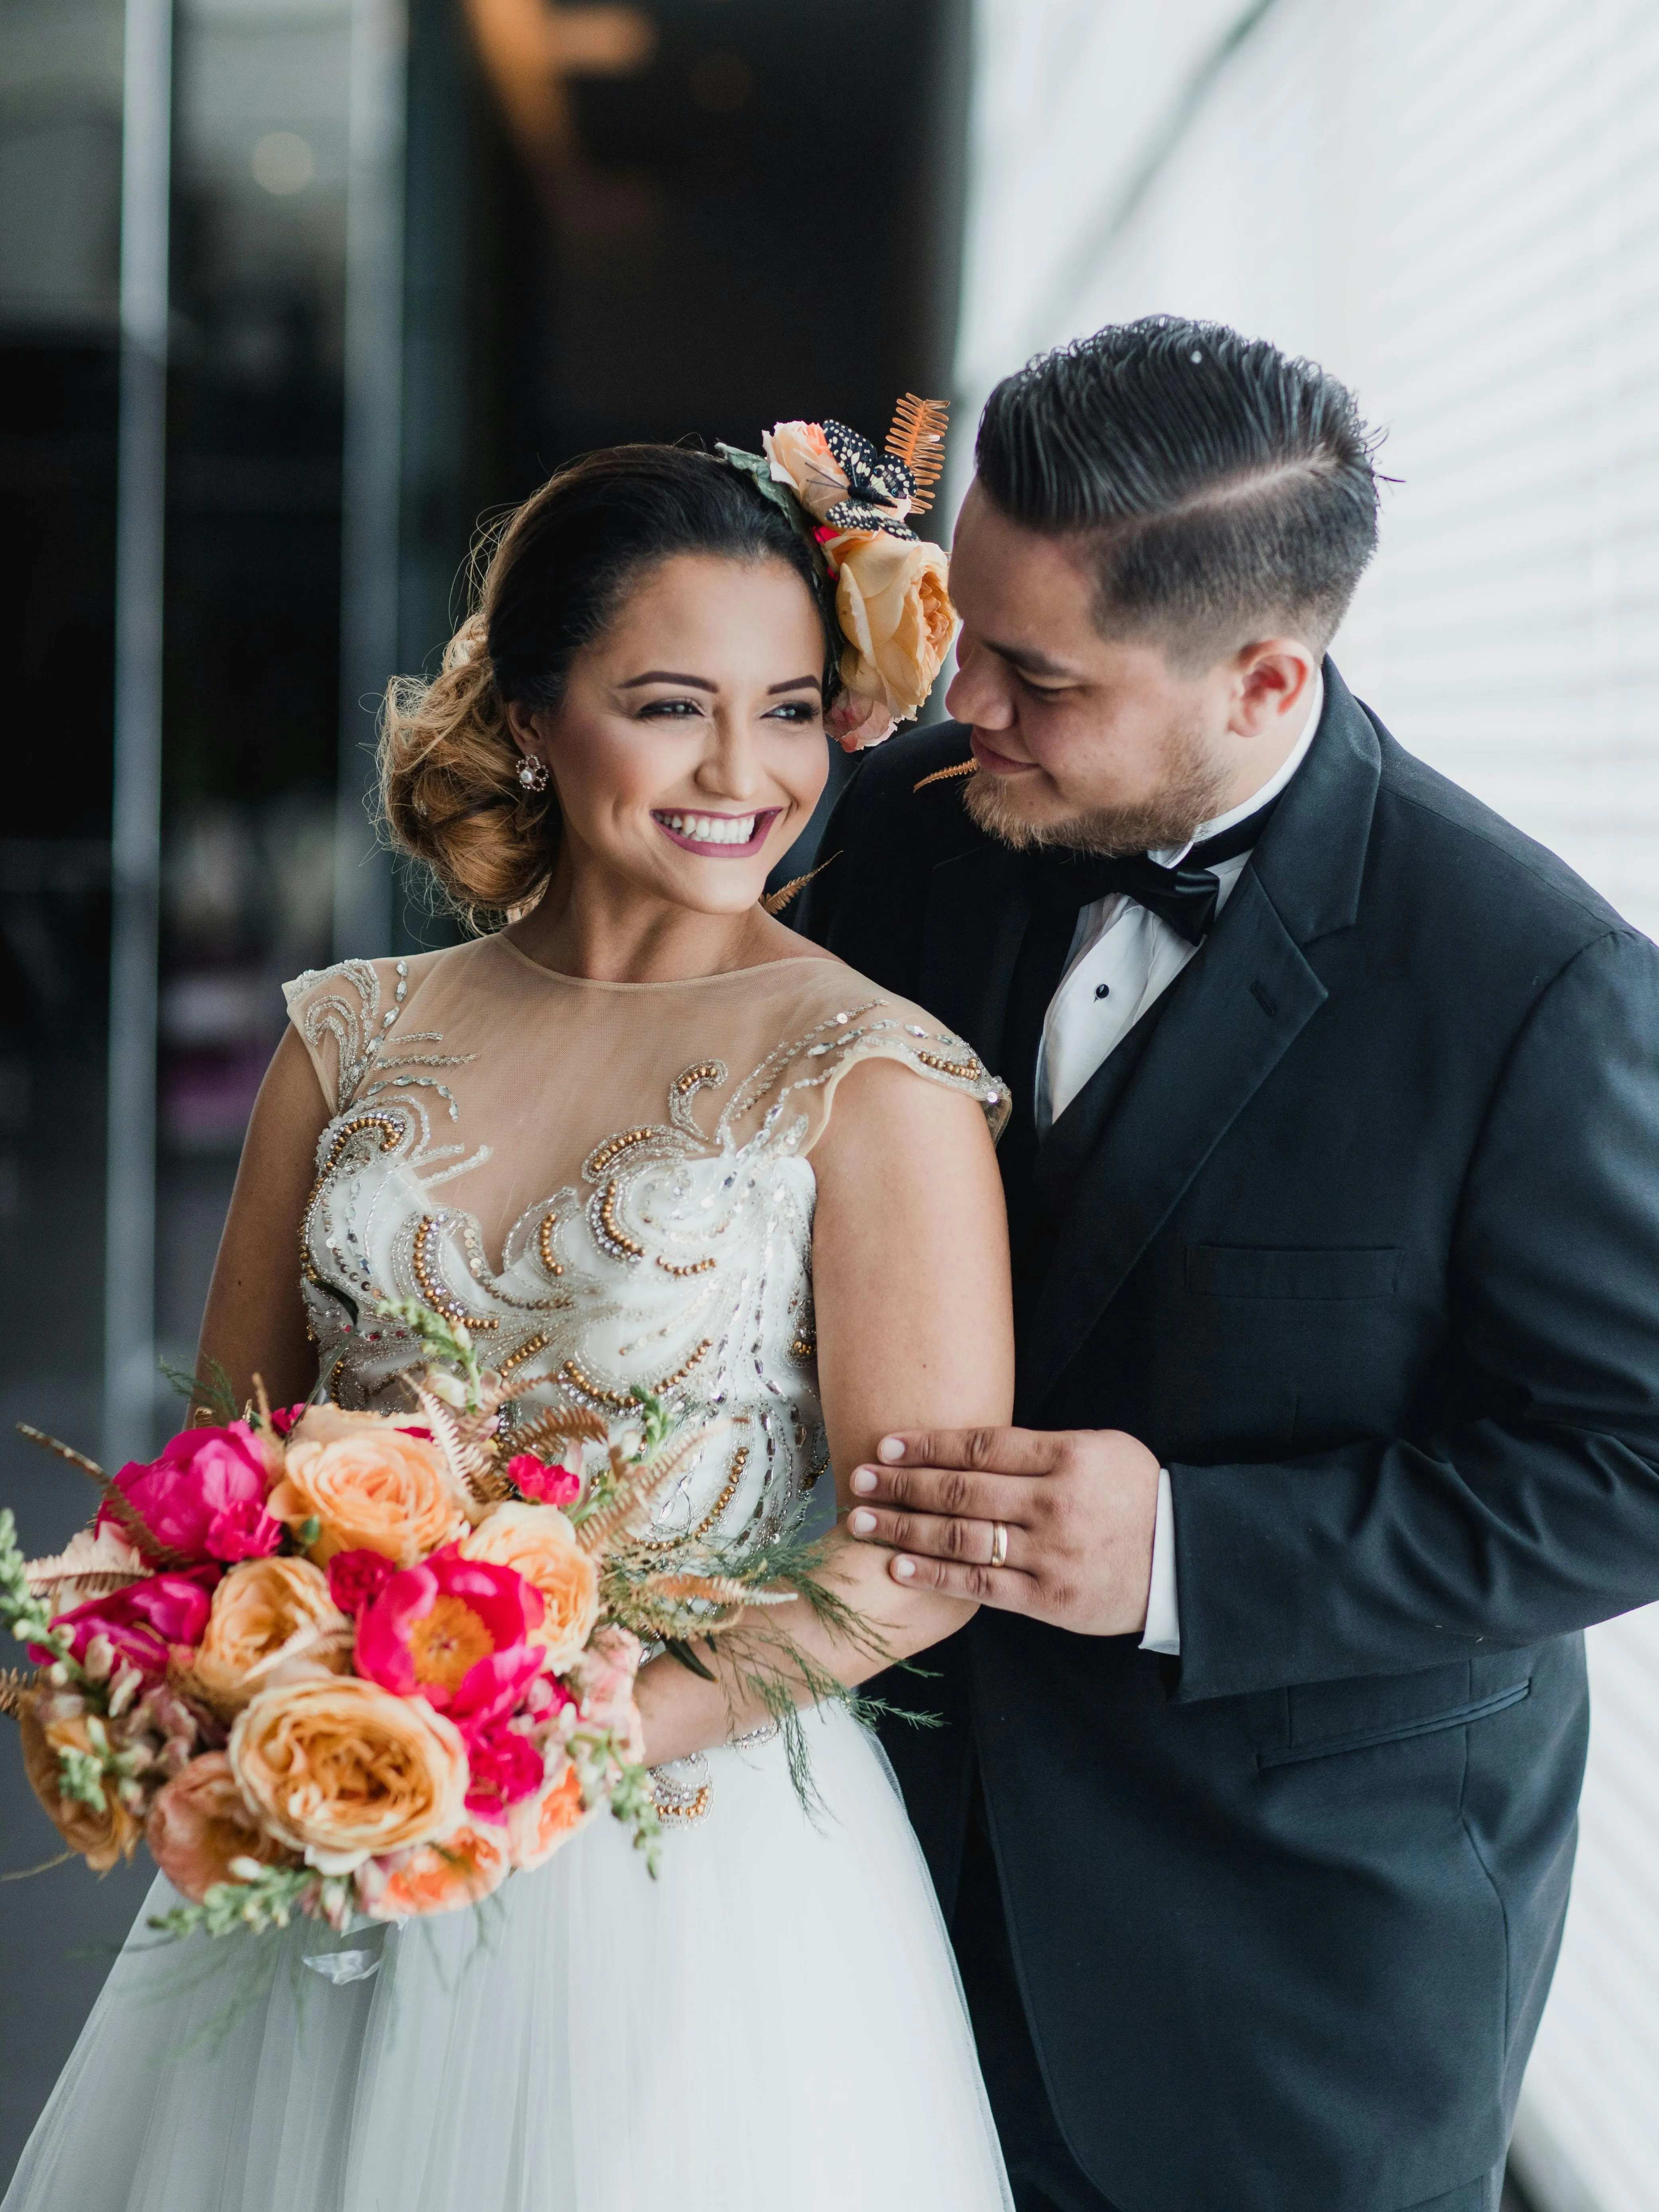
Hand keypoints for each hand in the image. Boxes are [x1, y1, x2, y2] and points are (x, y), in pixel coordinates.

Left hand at [844, 1425, 1161, 1635]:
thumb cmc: (1137, 1496)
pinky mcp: (1048, 1599)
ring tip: (861, 1520)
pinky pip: (979, 1585)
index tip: (888, 1445)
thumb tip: (970, 1445)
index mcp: (1068, 1457)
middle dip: (901, 1485)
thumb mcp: (1101, 1449)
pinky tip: (899, 1565)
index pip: (981, 1445)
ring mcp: (1049, 1554)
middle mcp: (1054, 1503)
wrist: (1183, 1560)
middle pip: (960, 1490)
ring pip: (960, 1538)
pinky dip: (934, 1575)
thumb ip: (1040, 1449)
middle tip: (859, 1478)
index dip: (928, 1445)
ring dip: (903, 1527)